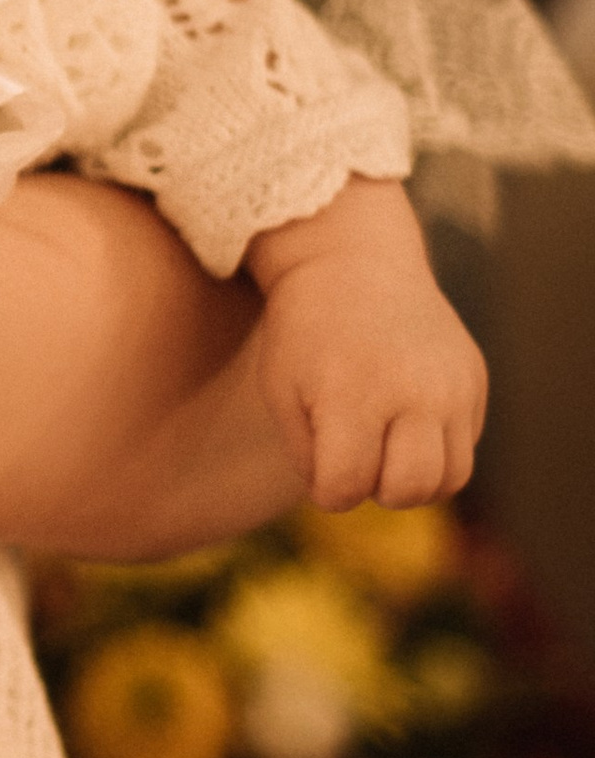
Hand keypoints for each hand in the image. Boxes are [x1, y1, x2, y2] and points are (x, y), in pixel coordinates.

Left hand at [246, 183, 487, 507]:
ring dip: (415, 480)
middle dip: (377, 489)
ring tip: (385, 448)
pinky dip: (437, 449)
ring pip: (451, 478)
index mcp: (353, 395)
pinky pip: (466, 445)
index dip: (327, 490)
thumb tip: (345, 496)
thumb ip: (308, 455)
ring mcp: (453, 385)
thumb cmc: (305, 333)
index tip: (320, 466)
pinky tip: (406, 419)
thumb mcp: (282, 390)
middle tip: (357, 456)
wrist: (355, 261)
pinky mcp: (475, 379)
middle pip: (410, 490)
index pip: (346, 488)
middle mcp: (414, 392)